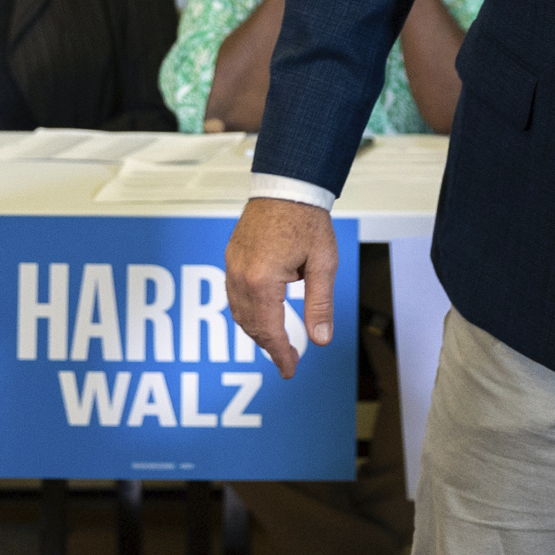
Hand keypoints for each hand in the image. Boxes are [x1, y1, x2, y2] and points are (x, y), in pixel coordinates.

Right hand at [225, 196, 338, 376]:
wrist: (287, 185)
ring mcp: (232, 266)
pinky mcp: (231, 257)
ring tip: (276, 342)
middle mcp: (241, 277)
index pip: (269, 331)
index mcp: (263, 281)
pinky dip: (246, 312)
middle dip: (269, 346)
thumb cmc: (307, 220)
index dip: (280, 354)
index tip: (290, 369)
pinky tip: (261, 315)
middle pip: (251, 325)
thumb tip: (320, 340)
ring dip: (256, 331)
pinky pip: (233, 295)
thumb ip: (320, 305)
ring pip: (238, 312)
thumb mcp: (323, 264)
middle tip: (287, 360)